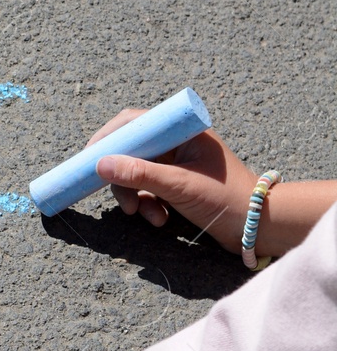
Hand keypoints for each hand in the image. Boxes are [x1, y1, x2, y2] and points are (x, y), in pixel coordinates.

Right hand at [88, 109, 256, 252]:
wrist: (260, 228)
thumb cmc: (227, 200)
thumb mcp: (179, 186)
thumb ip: (139, 175)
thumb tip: (99, 165)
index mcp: (182, 132)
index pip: (134, 122)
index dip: (108, 138)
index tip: (90, 158)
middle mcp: (178, 144)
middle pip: (131, 151)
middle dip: (123, 177)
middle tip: (120, 200)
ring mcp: (177, 164)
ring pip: (136, 173)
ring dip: (135, 196)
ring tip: (145, 216)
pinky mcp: (177, 185)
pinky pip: (148, 189)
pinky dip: (147, 204)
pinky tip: (159, 219)